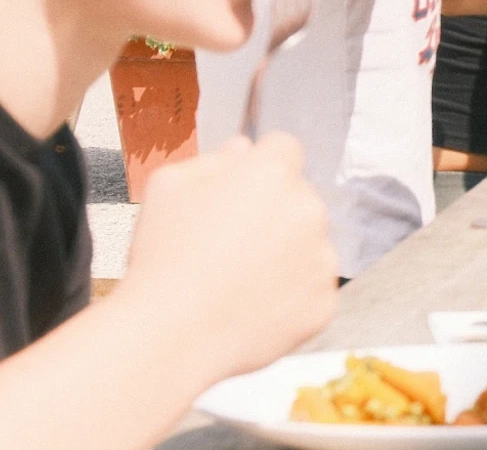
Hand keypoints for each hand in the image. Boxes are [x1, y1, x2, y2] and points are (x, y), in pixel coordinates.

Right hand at [111, 135, 336, 380]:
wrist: (169, 337)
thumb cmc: (162, 258)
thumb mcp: (167, 188)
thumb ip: (211, 161)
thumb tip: (244, 149)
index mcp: (273, 173)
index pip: (282, 149)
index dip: (257, 167)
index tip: (236, 192)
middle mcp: (309, 209)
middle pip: (297, 198)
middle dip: (270, 213)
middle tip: (225, 245)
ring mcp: (322, 257)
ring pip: (308, 244)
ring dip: (284, 254)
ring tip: (232, 281)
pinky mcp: (325, 301)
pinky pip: (311, 290)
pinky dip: (288, 298)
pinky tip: (247, 306)